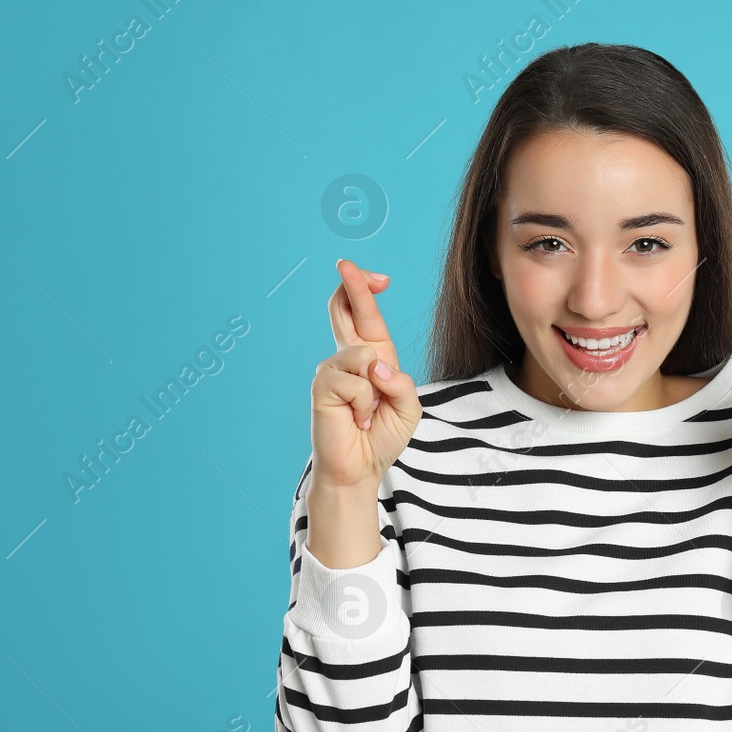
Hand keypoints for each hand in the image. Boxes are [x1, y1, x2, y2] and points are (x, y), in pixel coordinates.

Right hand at [309, 259, 423, 490]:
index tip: (378, 277)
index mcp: (372, 357)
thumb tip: (374, 365)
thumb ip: (401, 382)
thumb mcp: (408, 407)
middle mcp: (348, 358)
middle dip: (352, 286)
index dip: (366, 291)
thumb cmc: (382, 436)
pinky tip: (356, 419)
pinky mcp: (323, 386)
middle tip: (346, 264)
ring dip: (376, 390)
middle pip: (345, 309)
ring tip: (368, 413)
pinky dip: (364, 404)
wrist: (361, 468)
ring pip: (364, 355)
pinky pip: (356, 381)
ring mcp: (332, 370)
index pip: (365, 315)